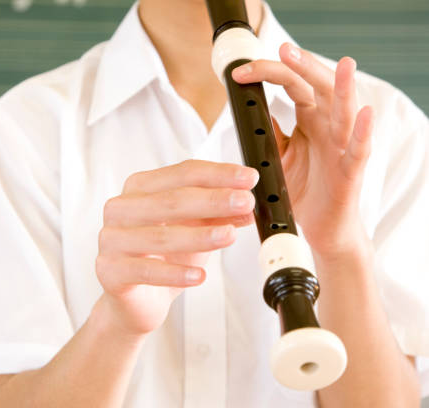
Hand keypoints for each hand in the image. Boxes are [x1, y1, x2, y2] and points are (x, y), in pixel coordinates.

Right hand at [95, 160, 257, 335]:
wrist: (138, 300)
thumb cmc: (163, 258)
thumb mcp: (196, 231)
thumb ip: (217, 215)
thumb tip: (246, 206)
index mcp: (140, 188)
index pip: (181, 174)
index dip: (217, 175)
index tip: (247, 178)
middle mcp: (121, 209)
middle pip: (170, 200)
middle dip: (212, 201)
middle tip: (244, 202)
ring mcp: (111, 239)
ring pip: (160, 236)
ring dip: (199, 236)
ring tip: (229, 236)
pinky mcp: (109, 270)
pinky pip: (145, 270)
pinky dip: (174, 273)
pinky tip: (198, 275)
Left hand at [232, 43, 374, 257]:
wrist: (317, 228)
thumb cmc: (301, 191)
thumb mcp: (279, 158)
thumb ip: (272, 134)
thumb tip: (257, 110)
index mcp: (309, 121)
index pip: (292, 86)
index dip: (269, 74)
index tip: (241, 73)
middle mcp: (327, 128)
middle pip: (319, 88)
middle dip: (303, 68)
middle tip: (285, 51)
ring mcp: (341, 147)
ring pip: (346, 112)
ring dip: (344, 89)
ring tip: (344, 65)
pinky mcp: (350, 171)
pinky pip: (359, 149)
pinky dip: (364, 132)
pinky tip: (365, 114)